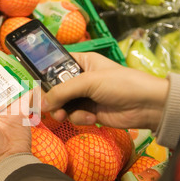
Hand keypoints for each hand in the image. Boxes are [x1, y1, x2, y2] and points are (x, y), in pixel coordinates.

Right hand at [41, 52, 168, 130]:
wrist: (147, 106)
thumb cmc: (120, 84)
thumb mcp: (89, 82)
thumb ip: (62, 91)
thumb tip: (40, 104)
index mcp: (81, 62)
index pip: (54, 66)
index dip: (43, 75)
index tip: (33, 86)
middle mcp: (80, 78)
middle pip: (55, 89)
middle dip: (52, 99)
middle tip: (47, 107)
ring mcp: (85, 96)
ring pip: (62, 105)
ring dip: (64, 111)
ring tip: (67, 115)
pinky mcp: (90, 112)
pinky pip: (74, 115)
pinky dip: (79, 118)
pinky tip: (92, 118)